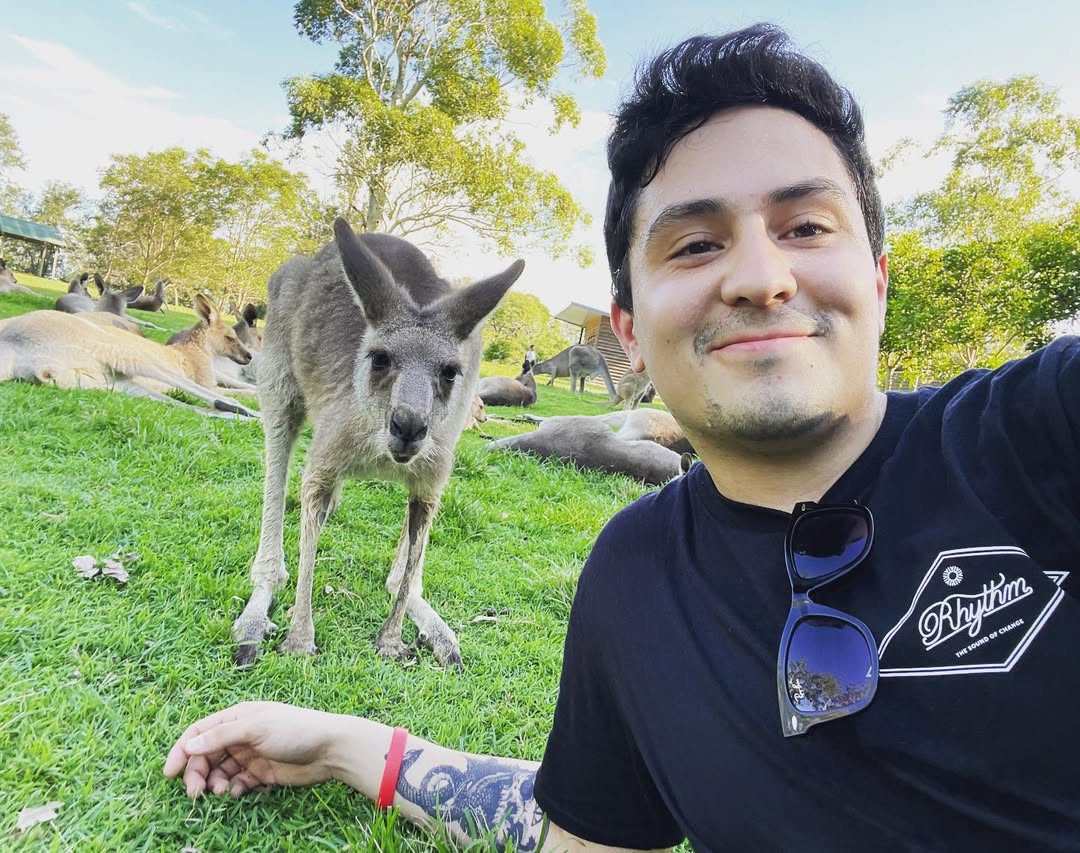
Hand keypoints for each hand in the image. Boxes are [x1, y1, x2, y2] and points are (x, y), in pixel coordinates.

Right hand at [164, 701, 339, 797]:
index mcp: (237, 717)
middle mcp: (241, 735)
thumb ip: (222, 736)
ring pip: (220, 771)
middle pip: (206, 755)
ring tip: (219, 793)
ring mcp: (250, 754)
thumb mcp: (256, 727)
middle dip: (197, 773)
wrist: (330, 749)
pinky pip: (237, 783)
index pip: (200, 732)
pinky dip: (232, 789)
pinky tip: (237, 792)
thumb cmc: (295, 729)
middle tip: (195, 793)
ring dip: (213, 783)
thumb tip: (189, 745)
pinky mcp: (261, 773)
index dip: (182, 750)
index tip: (170, 773)